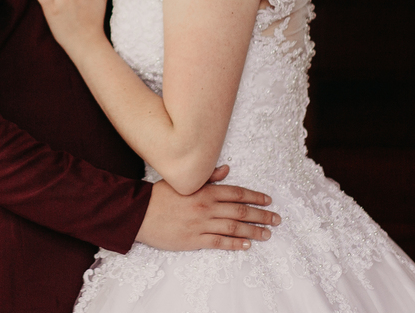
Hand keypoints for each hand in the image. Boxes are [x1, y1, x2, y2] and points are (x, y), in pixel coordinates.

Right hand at [135, 165, 279, 250]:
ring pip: (234, 229)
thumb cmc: (159, 196)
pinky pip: (219, 243)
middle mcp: (206, 208)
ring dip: (253, 231)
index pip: (236, 193)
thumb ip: (207, 176)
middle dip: (261, 215)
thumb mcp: (182, 181)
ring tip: (267, 234)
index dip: (255, 197)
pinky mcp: (194, 240)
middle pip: (240, 212)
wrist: (138, 214)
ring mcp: (201, 225)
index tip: (268, 200)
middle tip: (276, 220)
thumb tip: (227, 169)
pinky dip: (235, 244)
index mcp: (204, 191)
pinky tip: (246, 245)